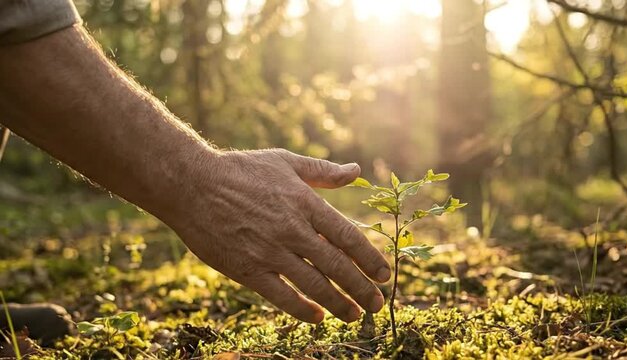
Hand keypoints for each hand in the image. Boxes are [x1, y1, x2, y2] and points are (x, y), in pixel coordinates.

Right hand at [170, 149, 390, 322]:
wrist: (191, 184)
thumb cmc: (240, 170)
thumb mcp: (285, 162)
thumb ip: (322, 171)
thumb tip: (356, 170)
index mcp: (305, 203)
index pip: (348, 236)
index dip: (370, 259)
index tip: (384, 274)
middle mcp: (292, 230)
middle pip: (337, 266)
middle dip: (362, 288)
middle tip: (377, 304)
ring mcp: (269, 251)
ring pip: (314, 285)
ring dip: (339, 303)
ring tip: (355, 315)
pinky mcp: (247, 269)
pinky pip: (281, 296)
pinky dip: (302, 309)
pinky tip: (318, 316)